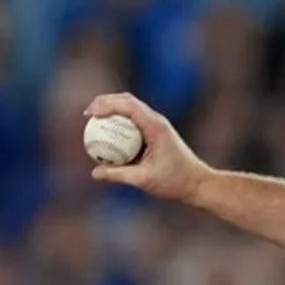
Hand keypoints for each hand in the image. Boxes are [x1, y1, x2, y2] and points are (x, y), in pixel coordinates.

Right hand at [83, 92, 211, 203]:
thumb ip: (118, 175)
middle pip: (128, 101)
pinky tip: (107, 134)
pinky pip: (134, 122)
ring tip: (93, 119)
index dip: (106, 104)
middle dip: (106, 102)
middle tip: (87, 113)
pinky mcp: (156, 132)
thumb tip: (94, 172)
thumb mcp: (144, 179)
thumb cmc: (174, 181)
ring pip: (131, 109)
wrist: (197, 183)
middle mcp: (157, 121)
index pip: (128, 106)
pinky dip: (120, 123)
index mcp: (155, 127)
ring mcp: (157, 125)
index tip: (90, 114)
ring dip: (113, 109)